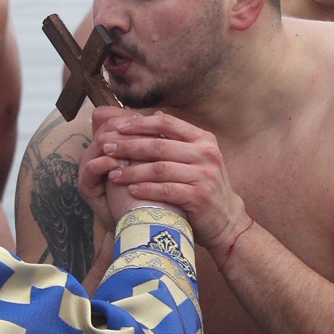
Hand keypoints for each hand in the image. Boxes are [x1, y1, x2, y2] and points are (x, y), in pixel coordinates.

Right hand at [77, 107, 147, 228]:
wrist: (142, 225)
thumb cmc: (151, 193)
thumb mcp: (152, 163)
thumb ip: (154, 139)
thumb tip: (162, 112)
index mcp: (112, 146)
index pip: (116, 121)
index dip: (133, 120)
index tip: (155, 121)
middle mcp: (97, 154)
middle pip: (106, 128)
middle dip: (126, 128)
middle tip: (147, 130)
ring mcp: (89, 169)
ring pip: (99, 144)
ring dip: (118, 144)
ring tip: (138, 146)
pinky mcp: (85, 186)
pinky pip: (91, 168)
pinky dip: (106, 164)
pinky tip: (122, 164)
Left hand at [86, 109, 248, 251]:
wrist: (226, 220)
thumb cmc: (204, 186)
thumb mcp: (197, 157)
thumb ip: (177, 139)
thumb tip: (154, 114)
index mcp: (203, 139)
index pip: (167, 122)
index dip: (139, 124)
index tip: (117, 127)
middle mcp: (206, 154)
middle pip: (159, 145)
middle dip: (129, 146)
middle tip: (107, 148)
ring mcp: (204, 175)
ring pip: (159, 168)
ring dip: (132, 171)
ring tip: (112, 173)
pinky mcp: (199, 197)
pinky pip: (166, 190)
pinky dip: (146, 189)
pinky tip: (130, 190)